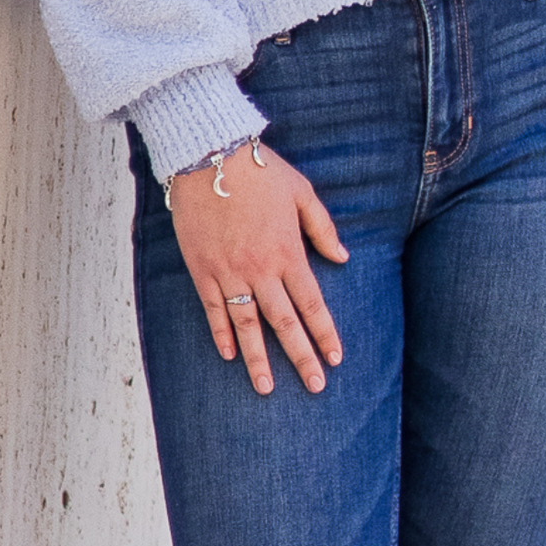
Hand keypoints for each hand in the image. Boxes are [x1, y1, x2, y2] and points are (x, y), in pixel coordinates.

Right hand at [170, 143, 347, 394]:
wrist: (208, 157)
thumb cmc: (259, 171)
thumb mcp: (302, 192)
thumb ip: (322, 228)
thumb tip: (342, 259)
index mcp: (289, 252)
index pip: (312, 303)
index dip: (325, 333)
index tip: (335, 359)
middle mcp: (261, 269)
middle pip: (284, 323)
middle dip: (301, 358)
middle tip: (314, 386)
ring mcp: (229, 273)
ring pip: (247, 325)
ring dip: (258, 359)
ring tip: (265, 388)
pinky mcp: (203, 270)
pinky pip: (214, 309)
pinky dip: (221, 334)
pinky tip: (229, 355)